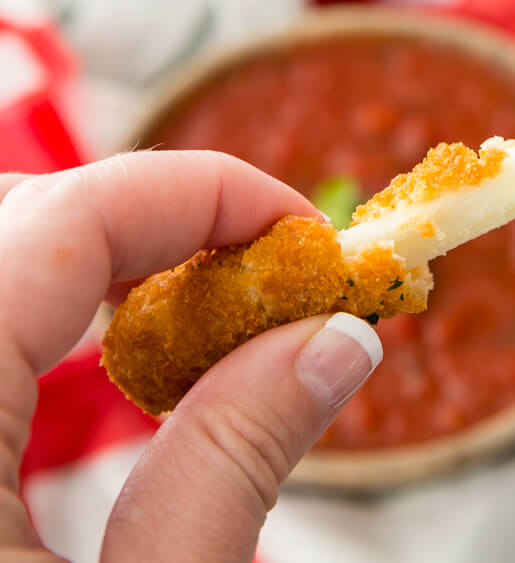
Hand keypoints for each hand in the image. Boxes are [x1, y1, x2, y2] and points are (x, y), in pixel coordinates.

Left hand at [0, 151, 381, 561]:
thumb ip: (226, 471)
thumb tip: (331, 345)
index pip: (70, 214)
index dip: (204, 192)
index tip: (303, 233)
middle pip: (26, 211)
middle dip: (155, 214)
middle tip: (262, 273)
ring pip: (1, 254)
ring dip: (107, 257)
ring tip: (208, 314)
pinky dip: (58, 310)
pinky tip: (122, 363)